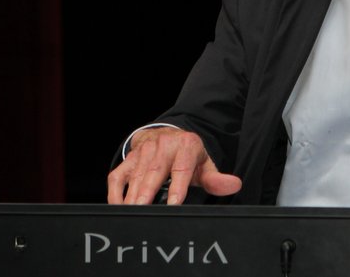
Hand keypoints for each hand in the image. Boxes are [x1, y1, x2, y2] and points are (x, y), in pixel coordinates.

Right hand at [107, 127, 241, 204]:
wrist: (168, 135)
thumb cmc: (187, 156)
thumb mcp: (204, 164)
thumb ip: (217, 179)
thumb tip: (234, 185)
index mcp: (187, 146)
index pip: (182, 168)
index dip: (177, 187)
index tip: (174, 204)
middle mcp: (164, 145)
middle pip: (154, 171)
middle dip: (148, 192)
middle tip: (143, 210)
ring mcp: (144, 151)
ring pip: (136, 175)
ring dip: (132, 195)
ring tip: (132, 213)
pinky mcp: (129, 158)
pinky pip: (117, 176)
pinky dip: (115, 193)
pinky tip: (119, 207)